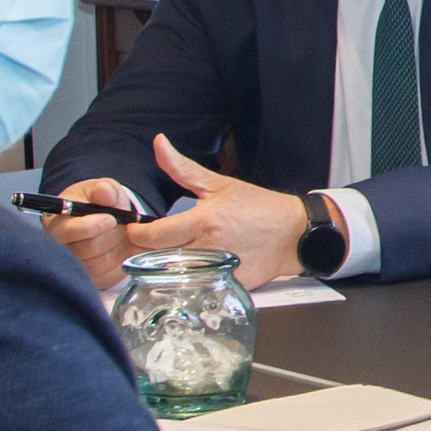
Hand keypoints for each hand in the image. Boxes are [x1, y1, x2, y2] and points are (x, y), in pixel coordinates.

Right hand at [40, 177, 140, 288]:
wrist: (106, 218)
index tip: (111, 219)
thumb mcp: (103, 189)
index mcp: (56, 222)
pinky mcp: (90, 279)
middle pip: (88, 249)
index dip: (92, 226)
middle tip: (122, 225)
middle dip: (113, 236)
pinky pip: (108, 277)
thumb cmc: (98, 203)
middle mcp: (59, 247)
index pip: (69, 231)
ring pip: (100, 265)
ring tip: (123, 235)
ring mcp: (74, 266)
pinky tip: (123, 248)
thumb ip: (104, 190)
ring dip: (119, 249)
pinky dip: (122, 262)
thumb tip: (104, 192)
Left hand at [118, 133, 310, 283]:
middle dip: (148, 252)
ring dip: (168, 267)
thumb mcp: (219, 184)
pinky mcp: (229, 285)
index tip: (135, 230)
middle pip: (159, 259)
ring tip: (170, 255)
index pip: (153, 236)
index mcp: (203, 222)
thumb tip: (159, 144)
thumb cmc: (259, 208)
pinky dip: (192, 280)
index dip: (137, 233)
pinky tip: (195, 269)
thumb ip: (183, 168)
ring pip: (176, 276)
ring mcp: (220, 270)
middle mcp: (209, 248)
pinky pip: (200, 287)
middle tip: (149, 244)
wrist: (295, 233)